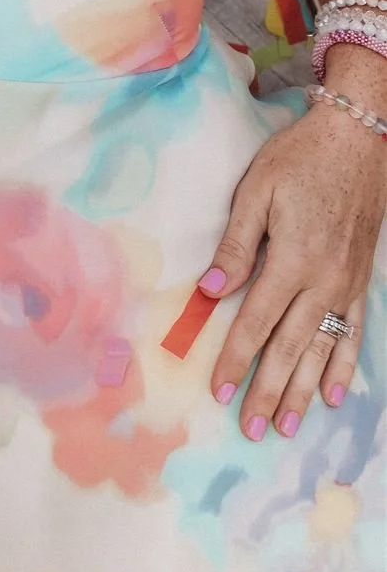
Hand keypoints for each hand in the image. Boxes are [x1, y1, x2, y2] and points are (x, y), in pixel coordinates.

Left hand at [199, 102, 385, 439]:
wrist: (358, 140)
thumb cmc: (300, 159)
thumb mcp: (257, 191)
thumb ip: (236, 245)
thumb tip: (210, 290)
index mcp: (290, 262)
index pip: (255, 323)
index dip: (236, 361)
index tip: (219, 393)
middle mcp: (322, 283)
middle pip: (289, 349)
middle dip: (268, 391)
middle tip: (253, 430)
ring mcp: (346, 285)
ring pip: (322, 350)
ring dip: (303, 390)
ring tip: (289, 426)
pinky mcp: (362, 280)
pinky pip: (353, 332)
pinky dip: (343, 366)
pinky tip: (333, 393)